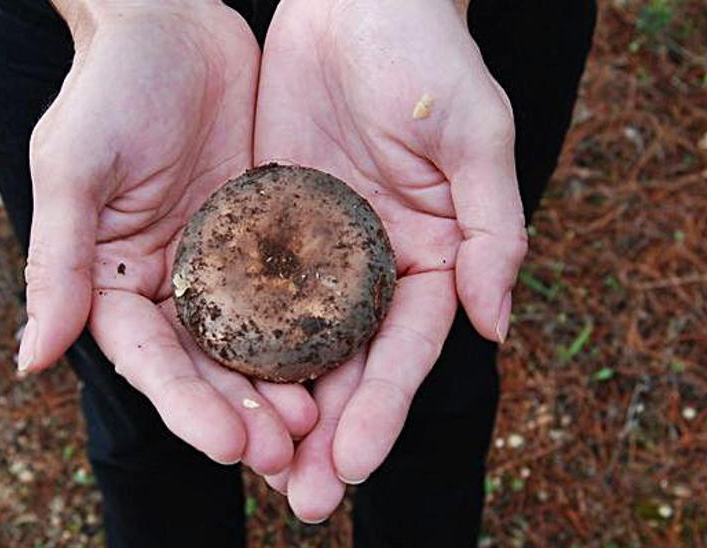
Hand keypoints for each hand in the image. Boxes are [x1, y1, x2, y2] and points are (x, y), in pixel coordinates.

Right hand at [21, 0, 316, 474]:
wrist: (170, 18)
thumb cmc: (108, 86)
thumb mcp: (74, 167)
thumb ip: (57, 262)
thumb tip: (29, 360)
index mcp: (113, 282)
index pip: (149, 359)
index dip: (186, 405)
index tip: (230, 443)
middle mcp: (170, 285)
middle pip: (207, 368)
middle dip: (246, 415)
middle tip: (290, 453)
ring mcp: (223, 264)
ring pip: (256, 345)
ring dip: (286, 389)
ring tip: (324, 427)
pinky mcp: (270, 236)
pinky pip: (298, 293)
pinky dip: (319, 331)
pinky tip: (352, 360)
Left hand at [254, 0, 526, 520]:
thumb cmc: (429, 55)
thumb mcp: (474, 134)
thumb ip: (490, 229)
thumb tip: (500, 325)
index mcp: (428, 258)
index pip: (406, 351)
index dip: (383, 409)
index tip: (352, 462)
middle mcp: (370, 268)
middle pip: (348, 367)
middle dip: (327, 434)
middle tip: (301, 500)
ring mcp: (313, 250)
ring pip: (290, 345)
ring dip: (274, 407)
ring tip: (249, 467)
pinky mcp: (262, 222)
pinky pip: (241, 290)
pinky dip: (228, 341)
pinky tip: (206, 387)